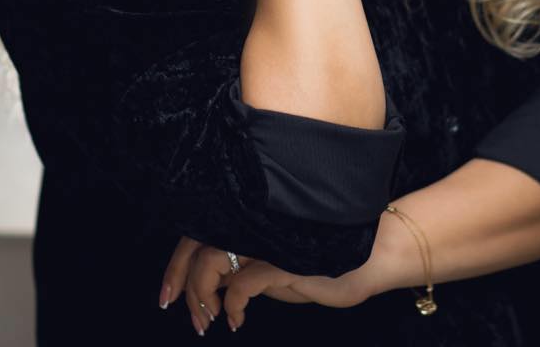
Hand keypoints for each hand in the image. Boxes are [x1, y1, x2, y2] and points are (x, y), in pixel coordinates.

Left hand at [160, 235, 373, 334]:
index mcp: (249, 220)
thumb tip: (212, 285)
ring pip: (212, 260)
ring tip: (208, 320)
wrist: (371, 257)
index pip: (198, 232)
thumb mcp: (276, 264)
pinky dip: (233, 304)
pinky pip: (243, 282)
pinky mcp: (283, 259)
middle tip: (176, 309)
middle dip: (179, 280)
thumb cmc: (324, 261)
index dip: (177, 263)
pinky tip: (236, 320)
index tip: (168, 294)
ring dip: (202, 296)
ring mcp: (266, 238)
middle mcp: (252, 222)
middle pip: (197, 243)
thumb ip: (246, 265)